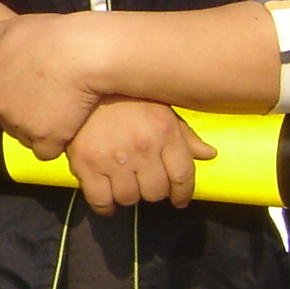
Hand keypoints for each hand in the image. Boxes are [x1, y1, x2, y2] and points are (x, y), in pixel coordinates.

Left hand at [0, 12, 114, 158]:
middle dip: (23, 121)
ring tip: (60, 115)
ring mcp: (23, 125)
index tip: (24, 101)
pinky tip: (68, 128)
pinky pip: (46, 152)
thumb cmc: (49, 36)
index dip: (4, 108)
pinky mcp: (47, 138)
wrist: (81, 53)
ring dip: (40, 133)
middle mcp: (1, 108)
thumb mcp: (15, 28)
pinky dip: (57, 144)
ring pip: (27, 140)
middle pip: (8, 126)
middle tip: (47, 107)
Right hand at [63, 96, 217, 214]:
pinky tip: (107, 201)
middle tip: (145, 185)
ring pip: (129, 198)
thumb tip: (209, 154)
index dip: (183, 193)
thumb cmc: (124, 97)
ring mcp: (113, 157)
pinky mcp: (86, 163)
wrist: (80, 82)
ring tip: (124, 186)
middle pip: (156, 191)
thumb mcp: (160, 109)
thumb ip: (185, 135)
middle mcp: (142, 147)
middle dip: (153, 192)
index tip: (178, 200)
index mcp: (164, 132)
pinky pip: (100, 199)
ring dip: (129, 196)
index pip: (183, 176)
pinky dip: (105, 206)